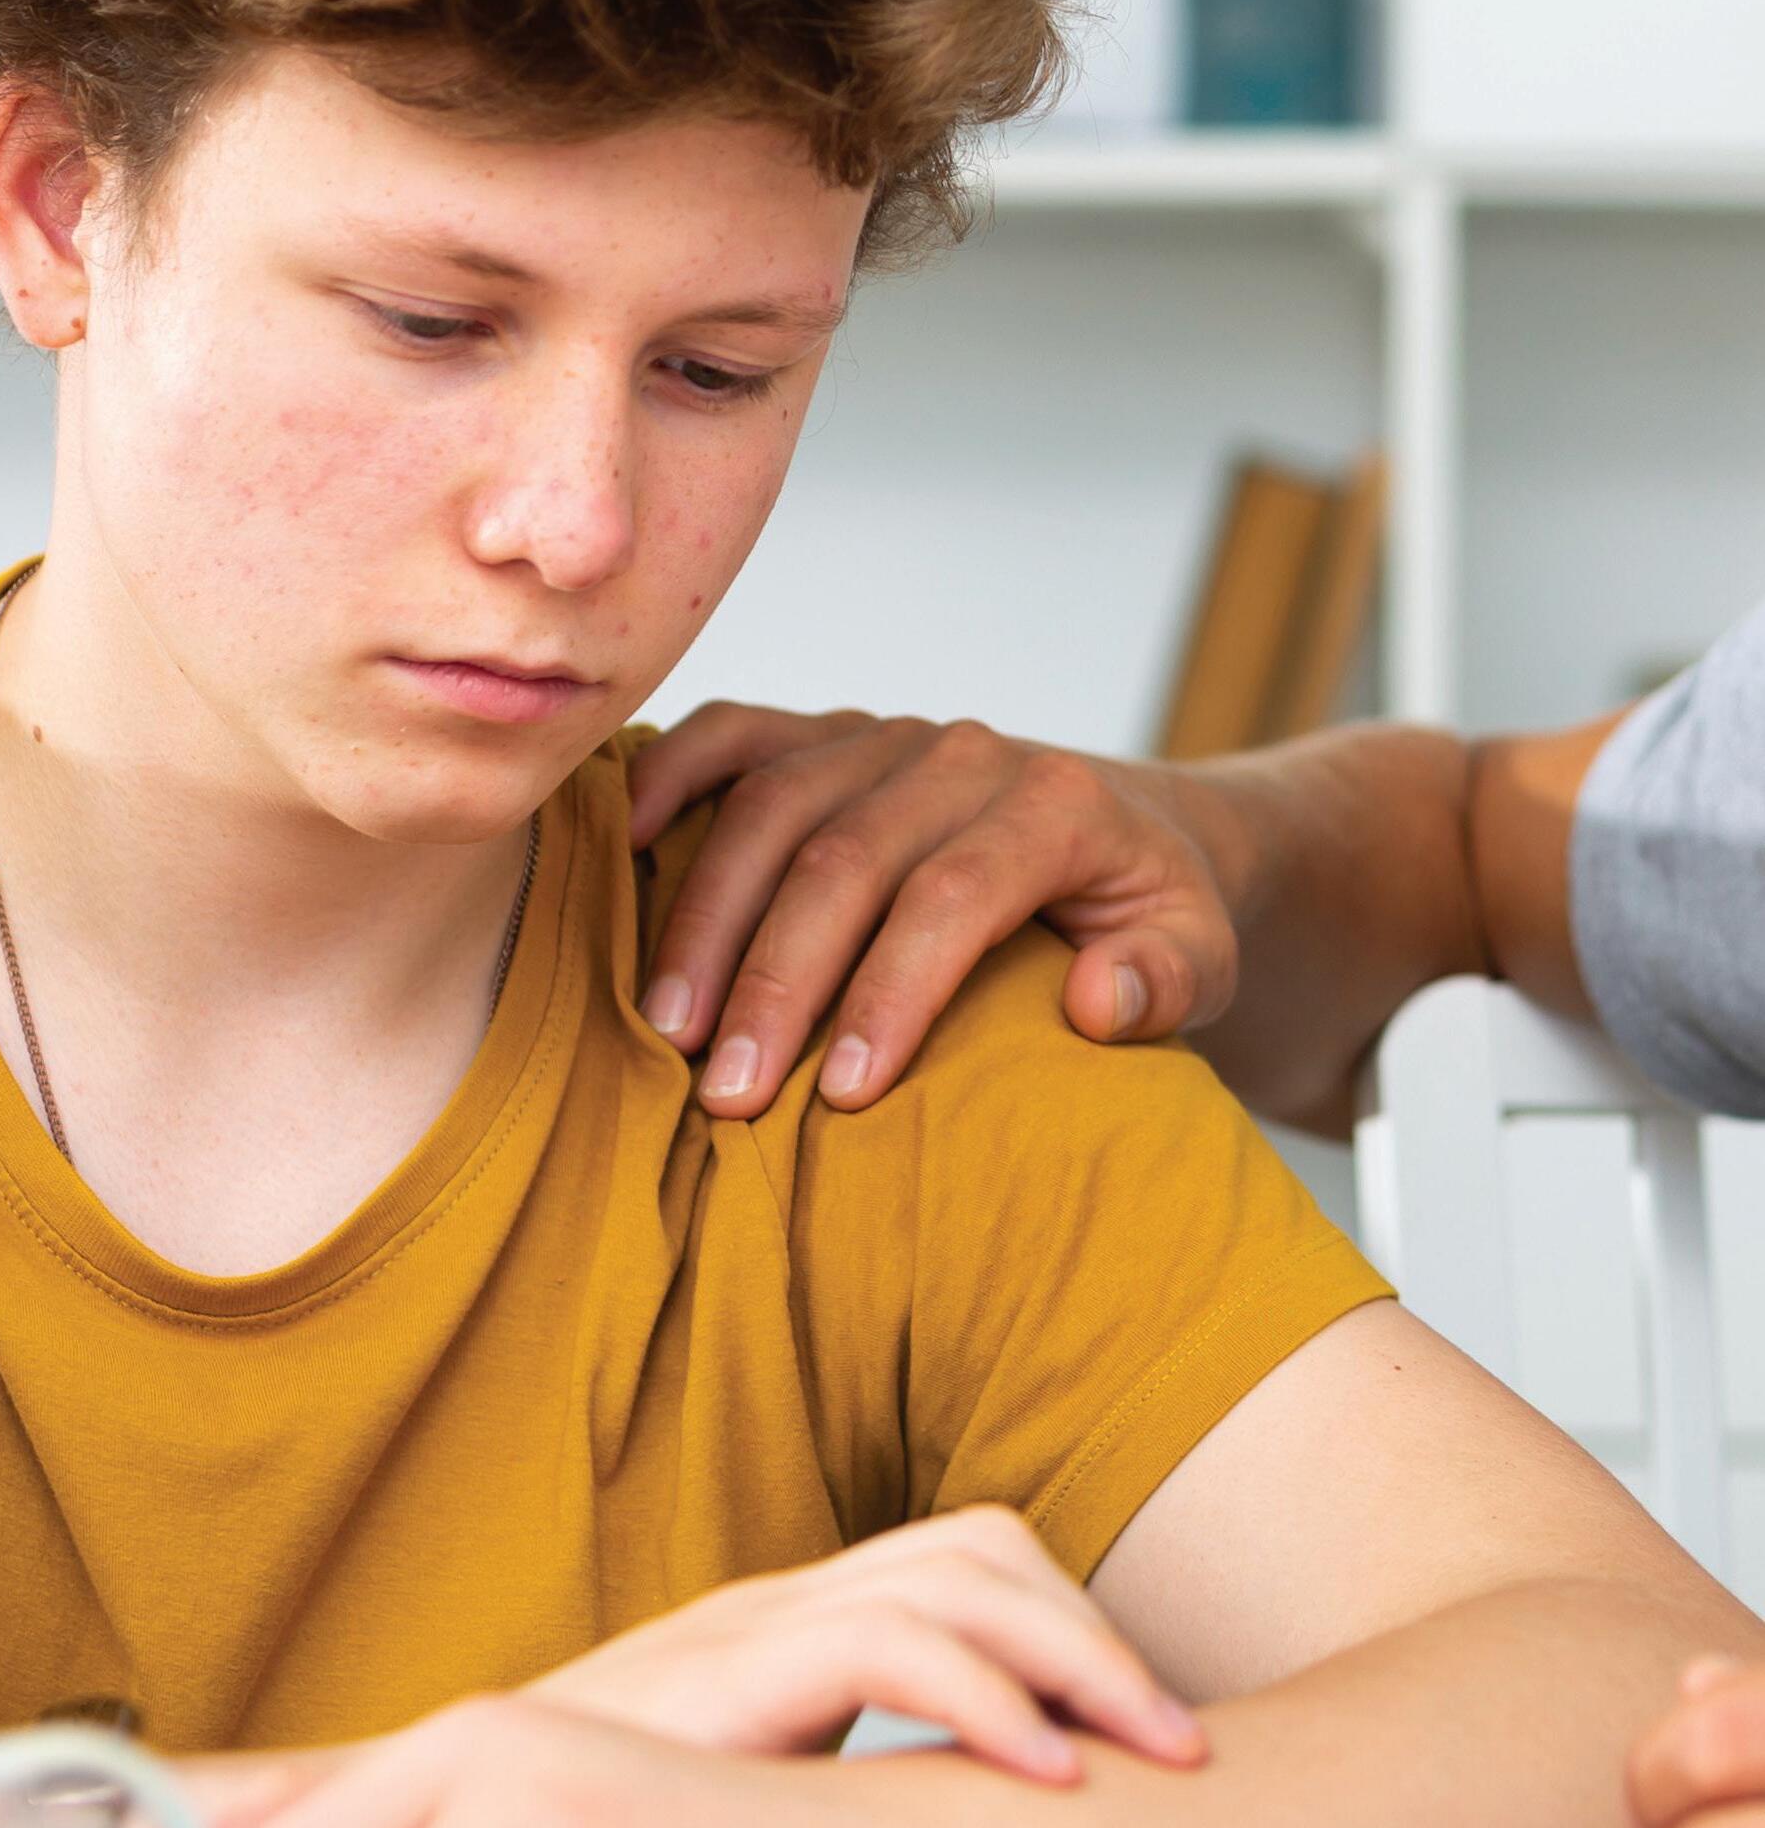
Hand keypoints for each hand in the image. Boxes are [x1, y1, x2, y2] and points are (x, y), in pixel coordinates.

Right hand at [527, 1506, 1202, 1782]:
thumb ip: (804, 1822)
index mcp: (775, 1631)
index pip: (956, 1562)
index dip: (1062, 1629)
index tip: (1139, 1749)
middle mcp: (768, 1609)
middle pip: (980, 1548)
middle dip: (1097, 1638)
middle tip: (1184, 1751)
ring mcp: (744, 1632)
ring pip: (959, 1576)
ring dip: (1078, 1657)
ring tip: (1154, 1758)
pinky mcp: (721, 1680)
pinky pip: (892, 1643)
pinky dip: (992, 1697)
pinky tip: (1048, 1779)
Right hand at [624, 702, 1239, 1120]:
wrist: (1131, 828)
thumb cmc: (1150, 913)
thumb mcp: (1203, 957)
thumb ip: (1171, 981)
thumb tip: (1097, 998)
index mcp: (1055, 805)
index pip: (956, 896)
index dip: (893, 992)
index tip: (844, 1093)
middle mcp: (961, 755)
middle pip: (846, 858)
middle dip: (777, 981)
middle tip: (727, 1090)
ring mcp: (883, 736)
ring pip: (772, 807)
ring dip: (708, 917)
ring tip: (669, 1024)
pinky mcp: (825, 734)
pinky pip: (733, 734)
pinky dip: (671, 777)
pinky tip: (624, 849)